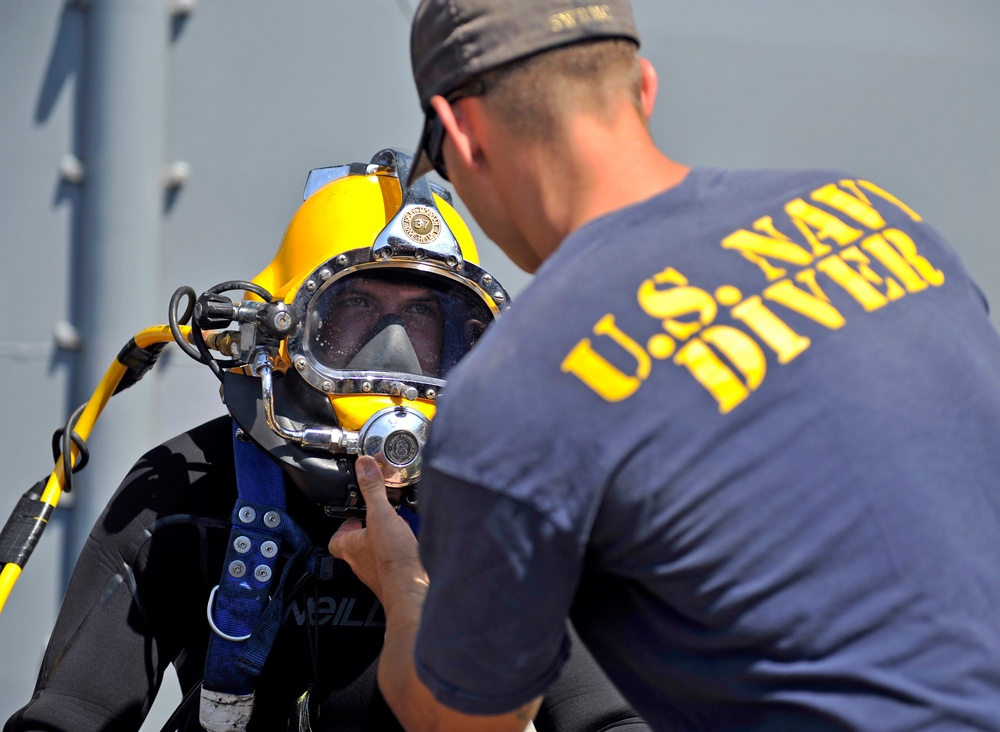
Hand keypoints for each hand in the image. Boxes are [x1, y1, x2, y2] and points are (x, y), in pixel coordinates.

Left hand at [328, 456, 427, 607]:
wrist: (413, 589)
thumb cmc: (392, 560)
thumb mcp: (381, 515)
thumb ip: (372, 489)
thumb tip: (363, 465)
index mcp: (350, 547)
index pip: (336, 538)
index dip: (343, 525)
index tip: (353, 513)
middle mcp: (361, 562)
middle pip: (356, 544)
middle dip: (366, 529)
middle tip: (377, 515)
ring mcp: (378, 571)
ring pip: (375, 552)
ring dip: (383, 539)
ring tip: (396, 525)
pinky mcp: (396, 576)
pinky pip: (393, 560)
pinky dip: (399, 550)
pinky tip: (411, 542)